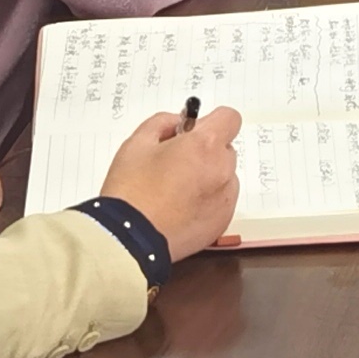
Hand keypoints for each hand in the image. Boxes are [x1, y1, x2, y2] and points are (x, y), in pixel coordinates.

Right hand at [98, 105, 245, 259]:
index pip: (229, 118)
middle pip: (224, 150)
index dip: (212, 122)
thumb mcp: (137, 143)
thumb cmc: (131, 191)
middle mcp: (222, 170)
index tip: (195, 131)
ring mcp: (225, 199)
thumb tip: (177, 124)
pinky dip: (207, 201)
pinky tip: (180, 208)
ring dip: (207, 177)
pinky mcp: (222, 222)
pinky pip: (221, 202)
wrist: (128, 238)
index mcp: (204, 146)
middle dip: (205, 152)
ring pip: (224, 177)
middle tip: (176, 163)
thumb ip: (162, 123)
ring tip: (175, 191)